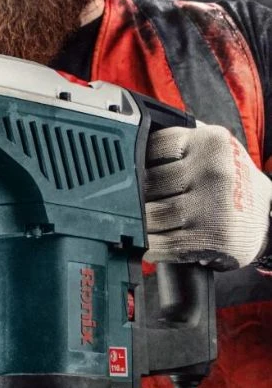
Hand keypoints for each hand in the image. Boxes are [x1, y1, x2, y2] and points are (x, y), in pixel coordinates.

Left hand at [144, 124, 270, 269]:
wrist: (267, 216)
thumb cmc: (229, 181)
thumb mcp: (211, 149)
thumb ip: (178, 142)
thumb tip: (133, 142)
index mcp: (210, 143)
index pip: (152, 148)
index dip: (137, 162)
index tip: (130, 171)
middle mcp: (212, 172)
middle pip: (149, 184)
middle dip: (136, 195)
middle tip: (130, 199)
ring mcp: (212, 207)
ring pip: (152, 215)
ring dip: (139, 222)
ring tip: (136, 221)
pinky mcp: (212, 238)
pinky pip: (164, 243)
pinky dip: (149, 245)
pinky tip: (147, 243)